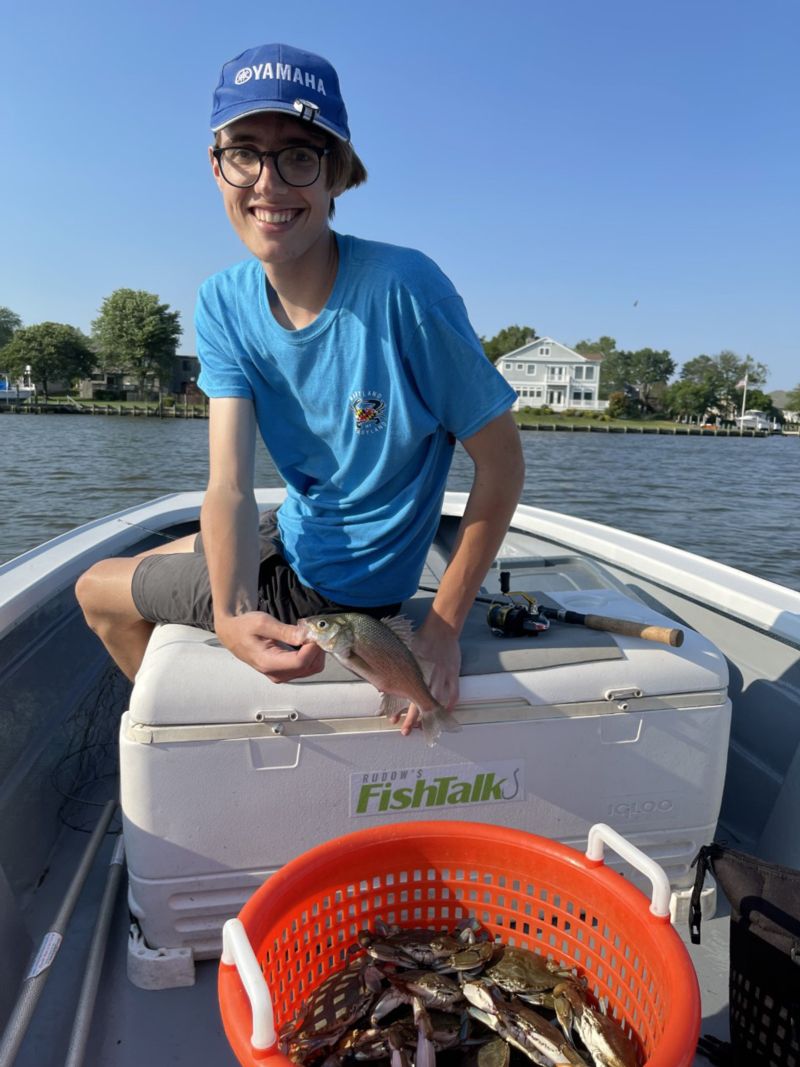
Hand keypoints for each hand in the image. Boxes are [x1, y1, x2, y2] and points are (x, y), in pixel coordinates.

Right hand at [216, 611, 325, 681]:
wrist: (233, 634)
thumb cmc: (245, 626)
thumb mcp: (263, 622)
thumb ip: (285, 631)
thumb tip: (305, 636)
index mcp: (267, 662)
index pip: (300, 662)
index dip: (313, 647)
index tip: (313, 632)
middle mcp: (276, 674)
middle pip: (309, 666)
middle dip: (317, 648)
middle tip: (312, 630)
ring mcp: (281, 675)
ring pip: (311, 668)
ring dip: (316, 651)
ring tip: (307, 634)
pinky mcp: (285, 672)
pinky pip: (307, 667)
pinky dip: (311, 654)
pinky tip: (305, 642)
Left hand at [390, 616, 460, 736]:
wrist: (441, 628)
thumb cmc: (420, 639)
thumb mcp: (403, 650)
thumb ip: (395, 666)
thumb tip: (382, 681)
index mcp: (413, 669)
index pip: (403, 694)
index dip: (397, 708)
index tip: (392, 719)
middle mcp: (428, 674)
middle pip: (419, 701)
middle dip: (412, 719)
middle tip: (406, 732)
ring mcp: (443, 675)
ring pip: (436, 701)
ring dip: (430, 716)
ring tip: (425, 728)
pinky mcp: (454, 673)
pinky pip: (454, 693)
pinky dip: (450, 705)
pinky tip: (445, 713)